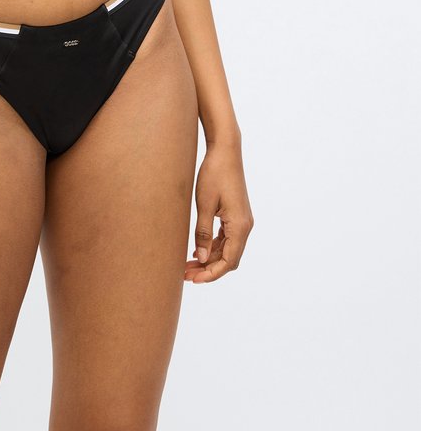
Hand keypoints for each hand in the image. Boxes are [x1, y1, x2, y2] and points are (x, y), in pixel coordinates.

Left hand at [184, 138, 253, 283]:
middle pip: (229, 259)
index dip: (211, 274)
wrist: (226, 150)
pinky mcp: (236, 215)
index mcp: (240, 226)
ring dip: (209, 259)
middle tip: (185, 275)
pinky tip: (197, 250)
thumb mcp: (204, 204)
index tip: (193, 280)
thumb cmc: (214, 174)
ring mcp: (242, 221)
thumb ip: (203, 233)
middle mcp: (245, 226)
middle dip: (208, 269)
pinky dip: (213, 247)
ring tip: (187, 265)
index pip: (228, 261)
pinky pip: (227, 238)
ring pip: (227, 249)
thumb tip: (201, 259)